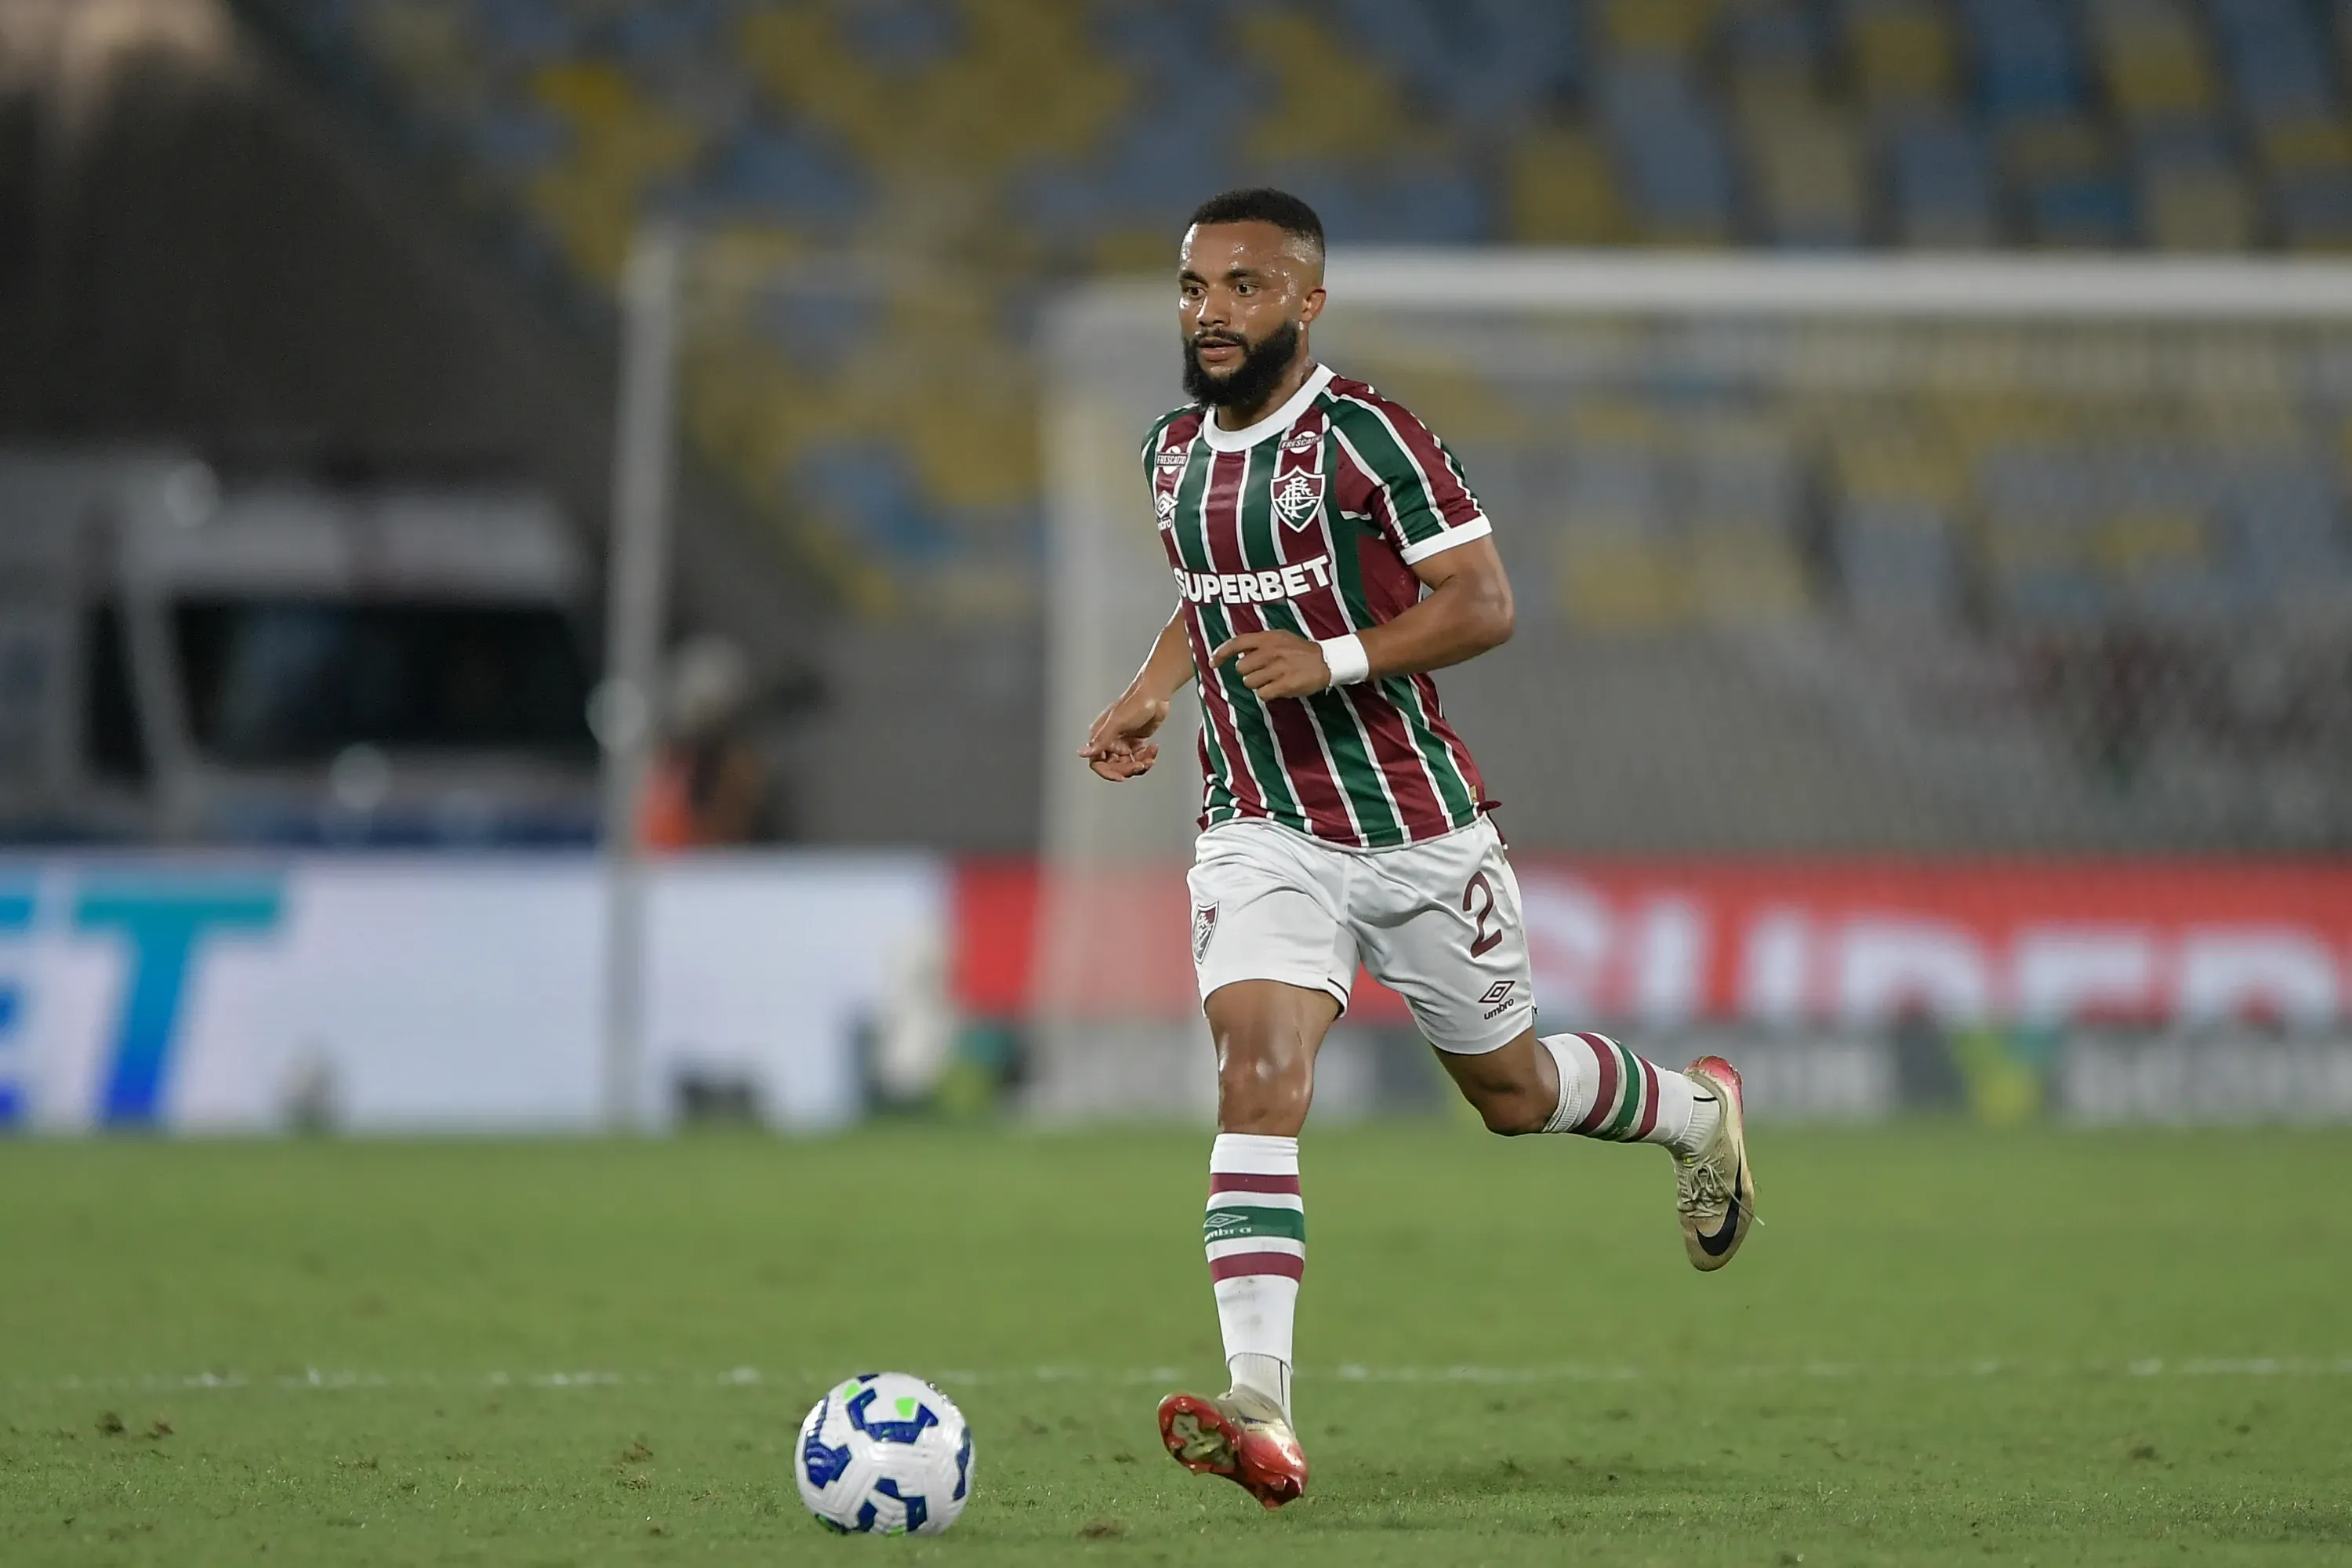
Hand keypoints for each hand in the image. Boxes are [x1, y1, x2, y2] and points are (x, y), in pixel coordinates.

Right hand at [1078, 690, 1169, 780]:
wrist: (1156, 694)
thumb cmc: (1135, 703)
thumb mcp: (1117, 723)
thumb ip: (1101, 740)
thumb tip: (1083, 753)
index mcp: (1101, 736)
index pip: (1097, 762)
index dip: (1107, 773)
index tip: (1120, 777)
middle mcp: (1110, 740)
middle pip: (1115, 766)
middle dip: (1129, 768)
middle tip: (1140, 765)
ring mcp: (1124, 742)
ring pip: (1128, 764)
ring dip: (1140, 764)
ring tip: (1149, 758)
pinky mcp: (1136, 741)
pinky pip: (1139, 758)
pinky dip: (1147, 757)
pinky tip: (1153, 748)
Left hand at [1210, 630, 1329, 699]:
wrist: (1326, 661)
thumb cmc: (1300, 650)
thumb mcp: (1280, 637)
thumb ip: (1259, 643)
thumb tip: (1238, 653)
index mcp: (1267, 638)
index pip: (1236, 643)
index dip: (1221, 654)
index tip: (1213, 663)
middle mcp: (1271, 651)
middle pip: (1241, 668)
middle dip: (1248, 673)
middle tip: (1263, 672)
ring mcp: (1278, 668)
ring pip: (1250, 683)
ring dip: (1258, 684)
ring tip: (1272, 679)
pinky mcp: (1285, 684)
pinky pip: (1263, 694)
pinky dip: (1267, 694)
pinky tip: (1277, 688)